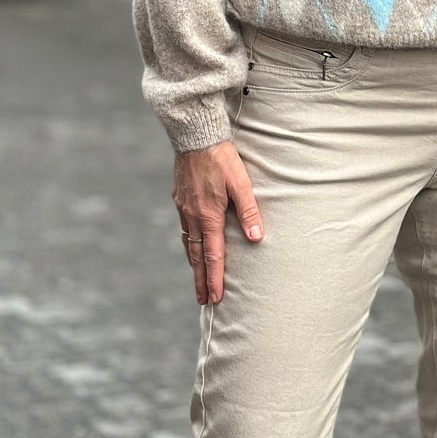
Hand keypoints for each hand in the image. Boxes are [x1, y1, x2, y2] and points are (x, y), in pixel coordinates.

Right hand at [174, 141, 262, 305]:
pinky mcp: (179, 199)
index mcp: (208, 215)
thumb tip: (257, 237)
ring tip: (197, 280)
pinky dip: (188, 245)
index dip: (214, 278)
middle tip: (203, 300)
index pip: (213, 255)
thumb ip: (249, 210)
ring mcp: (183, 208)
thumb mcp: (241, 183)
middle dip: (200, 280)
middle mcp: (192, 216)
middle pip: (197, 256)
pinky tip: (192, 248)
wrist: (195, 136)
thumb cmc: (222, 158)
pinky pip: (184, 229)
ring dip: (193, 265)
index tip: (215, 298)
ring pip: (188, 244)